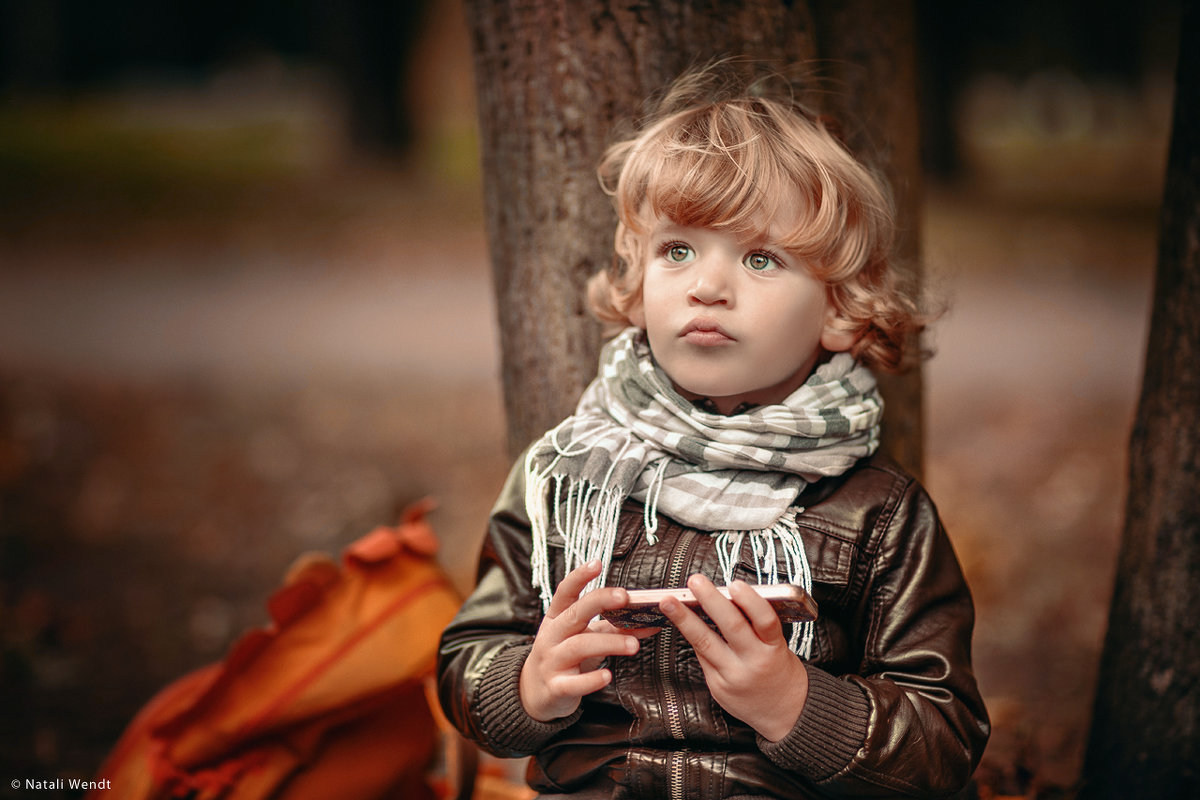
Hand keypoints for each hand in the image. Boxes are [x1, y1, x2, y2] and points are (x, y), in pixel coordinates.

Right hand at [519, 560, 642, 721]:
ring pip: (578, 646)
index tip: (597, 563)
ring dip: (608, 643)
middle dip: (599, 602)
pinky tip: (608, 676)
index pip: (565, 592)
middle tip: (625, 596)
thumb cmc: (566, 657)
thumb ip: (615, 629)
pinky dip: (591, 680)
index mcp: (557, 619)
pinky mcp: (556, 688)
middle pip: (574, 614)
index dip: (579, 577)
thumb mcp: (585, 637)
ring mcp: (552, 661)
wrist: (535, 693)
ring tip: (634, 645)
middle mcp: (552, 636)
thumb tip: (652, 622)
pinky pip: (573, 683)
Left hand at [660, 574, 808, 741]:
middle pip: (731, 628)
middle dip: (711, 601)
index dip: (751, 602)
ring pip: (705, 643)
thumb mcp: (778, 646)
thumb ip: (755, 626)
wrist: (784, 712)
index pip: (766, 622)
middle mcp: (754, 663)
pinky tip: (679, 621)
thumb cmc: (778, 670)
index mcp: (774, 649)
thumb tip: (727, 597)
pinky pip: (702, 656)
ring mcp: (733, 676)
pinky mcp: (717, 686)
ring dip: (684, 619)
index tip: (735, 585)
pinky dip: (691, 636)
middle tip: (695, 581)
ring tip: (668, 601)